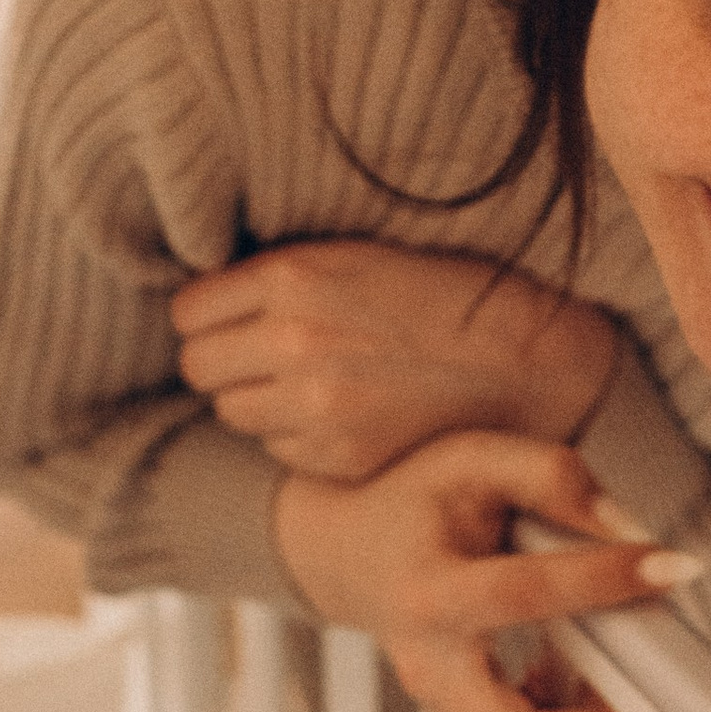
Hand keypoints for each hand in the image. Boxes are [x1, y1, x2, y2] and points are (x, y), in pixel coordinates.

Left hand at [171, 241, 620, 482]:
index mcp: (294, 279)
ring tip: (308, 383)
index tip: (230, 319)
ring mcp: (316, 406)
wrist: (520, 359)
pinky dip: (297, 436)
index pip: (189, 312)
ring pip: (232, 413)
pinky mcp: (338, 456)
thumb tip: (209, 300)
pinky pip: (277, 449)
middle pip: (198, 367)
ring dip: (257, 401)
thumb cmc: (441, 296)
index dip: (208, 317)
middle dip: (223, 361)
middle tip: (263, 356)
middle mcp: (295, 342)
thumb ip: (280, 276)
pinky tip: (342, 413)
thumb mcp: (356, 255)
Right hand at [273, 432, 697, 711]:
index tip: (674, 566)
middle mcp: (427, 662)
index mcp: (429, 589)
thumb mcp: (475, 459)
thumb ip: (551, 476)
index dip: (605, 580)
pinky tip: (574, 681)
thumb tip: (627, 527)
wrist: (351, 554)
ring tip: (613, 676)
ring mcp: (439, 706)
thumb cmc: (417, 501)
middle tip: (658, 701)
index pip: (522, 592)